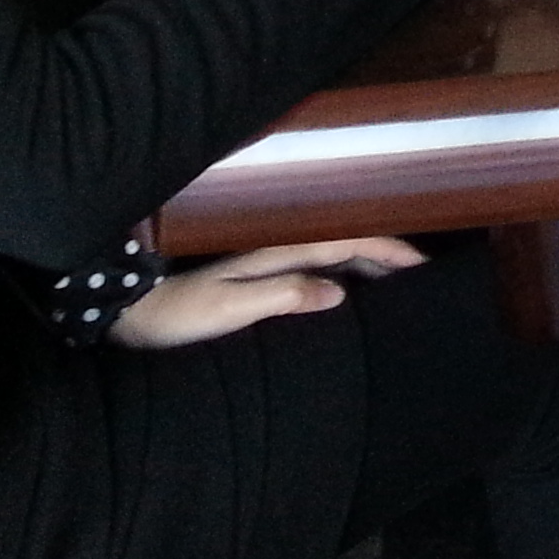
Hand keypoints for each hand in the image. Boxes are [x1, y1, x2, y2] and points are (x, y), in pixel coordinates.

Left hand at [112, 238, 423, 349]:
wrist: (135, 313)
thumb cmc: (179, 315)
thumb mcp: (230, 307)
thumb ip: (284, 294)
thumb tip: (340, 292)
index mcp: (280, 254)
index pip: (347, 244)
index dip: (387, 250)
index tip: (422, 263)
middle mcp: (280, 252)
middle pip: (347, 245)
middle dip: (387, 254)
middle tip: (424, 276)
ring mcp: (270, 265)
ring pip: (334, 257)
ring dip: (369, 265)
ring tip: (400, 284)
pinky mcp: (261, 282)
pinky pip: (318, 272)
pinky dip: (345, 278)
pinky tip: (351, 295)